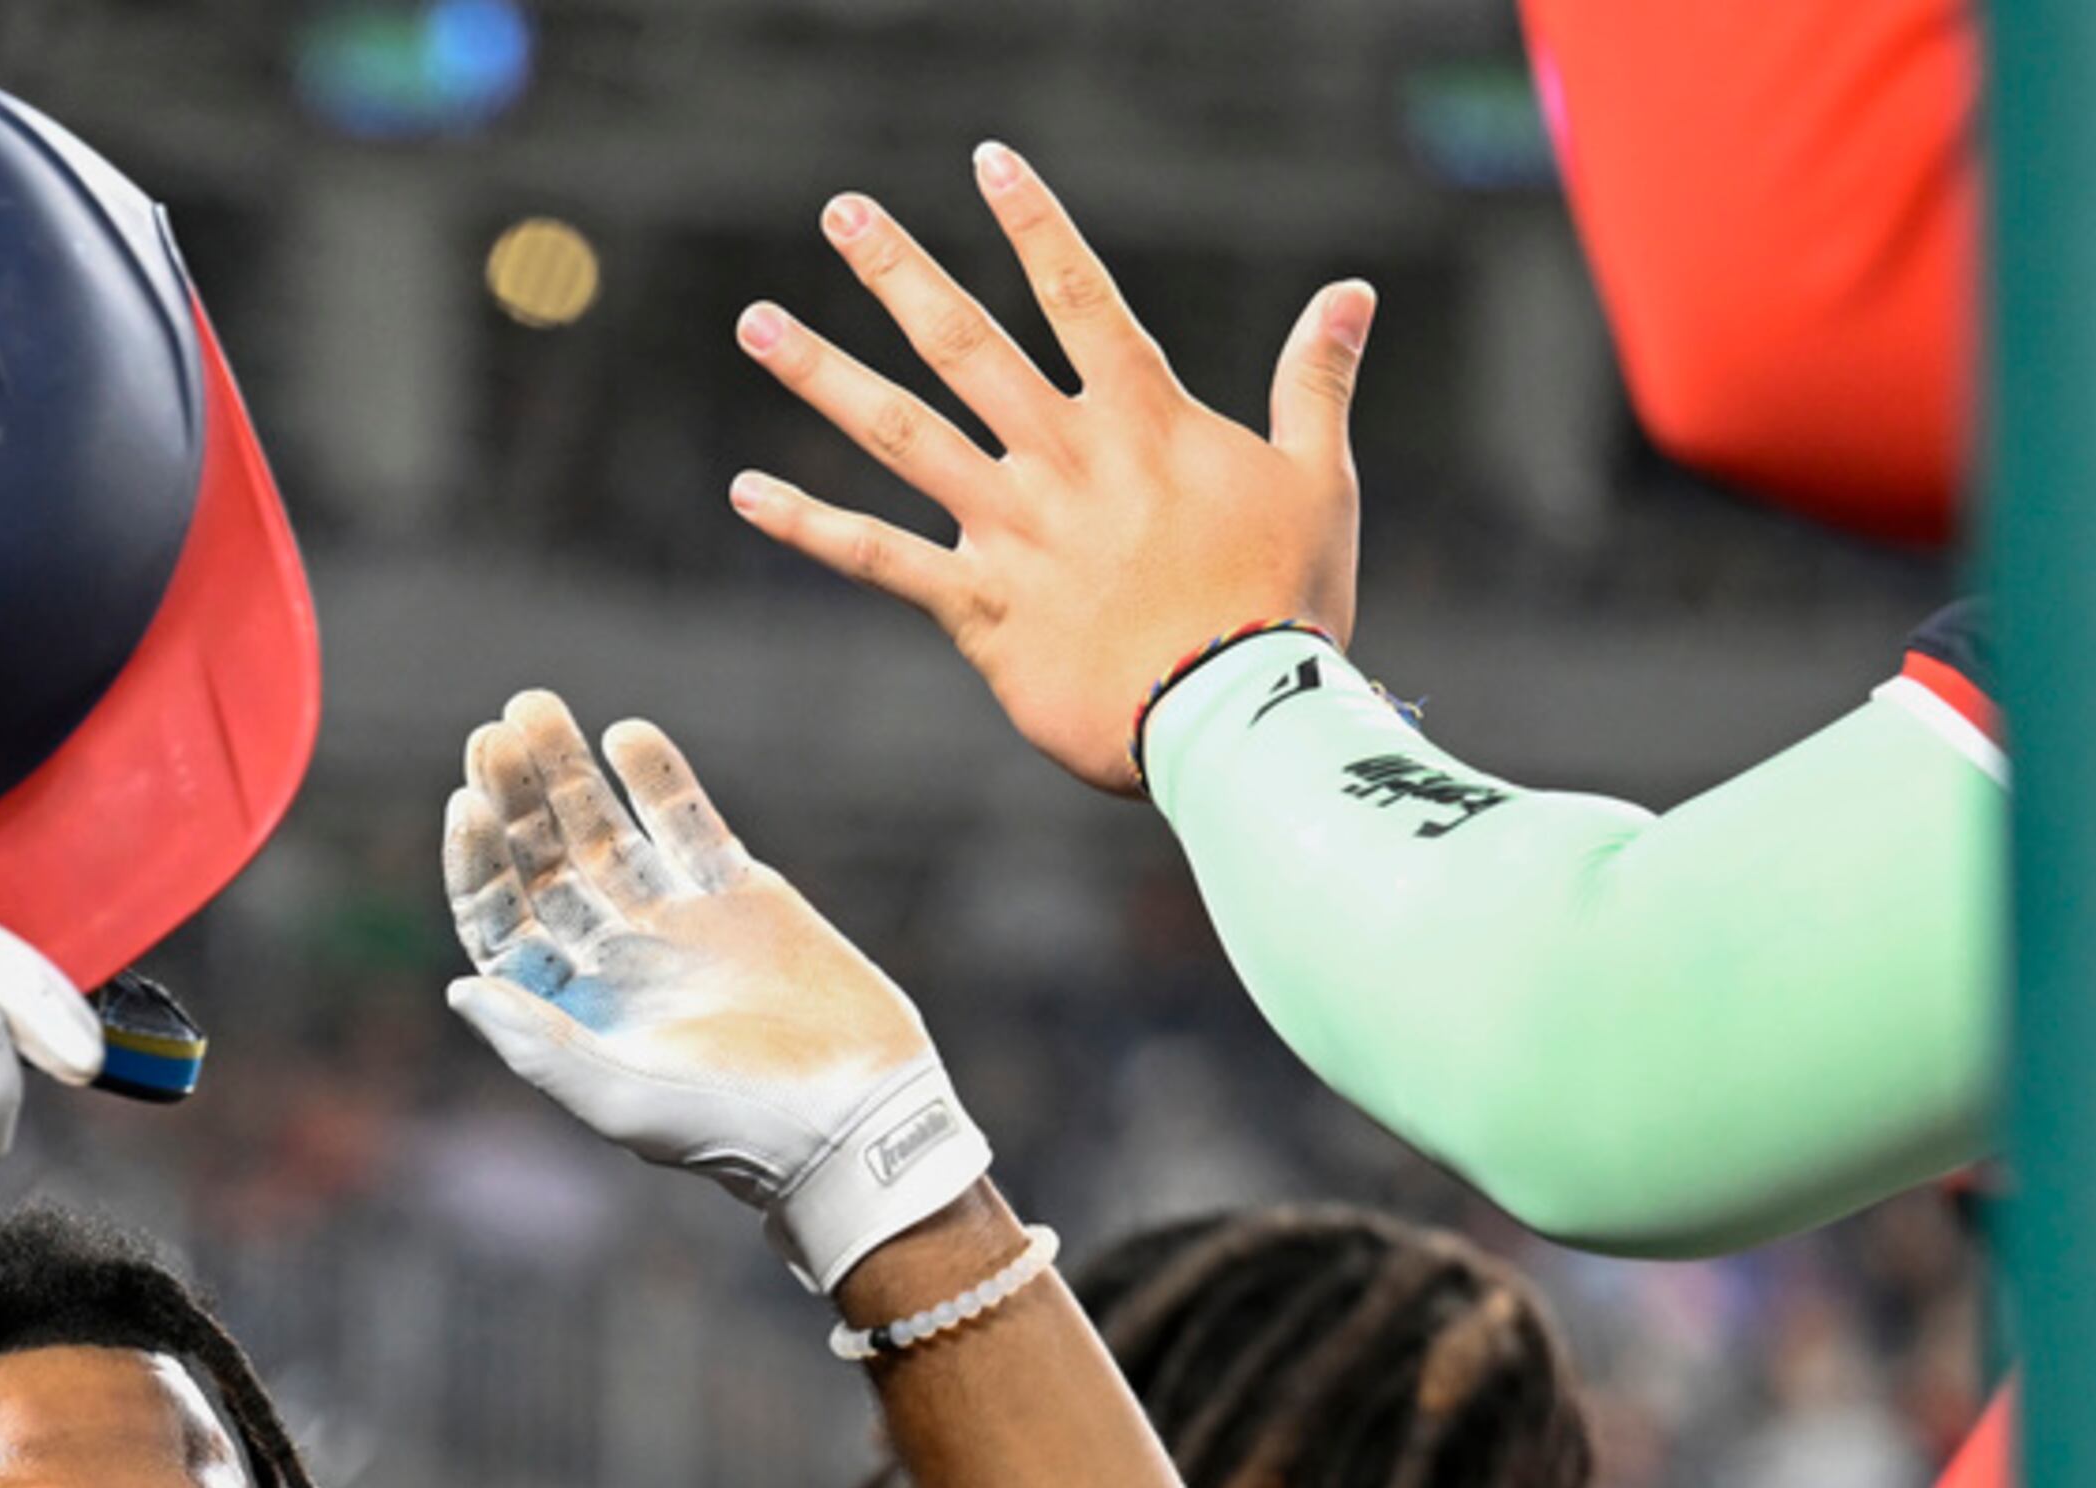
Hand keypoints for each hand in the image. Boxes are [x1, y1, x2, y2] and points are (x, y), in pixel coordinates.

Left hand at [442, 691, 989, 1293]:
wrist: (852, 1119)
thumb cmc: (730, 1127)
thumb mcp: (618, 1097)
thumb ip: (537, 1041)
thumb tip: (458, 986)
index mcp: (574, 1007)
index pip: (504, 921)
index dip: (480, 865)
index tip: (468, 806)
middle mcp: (616, 957)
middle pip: (547, 862)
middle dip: (516, 799)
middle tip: (493, 734)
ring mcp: (678, 920)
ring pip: (608, 830)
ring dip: (569, 772)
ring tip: (535, 708)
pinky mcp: (743, 894)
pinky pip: (689, 823)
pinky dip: (659, 780)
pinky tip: (627, 736)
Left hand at [729, 143, 1373, 795]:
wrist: (1234, 719)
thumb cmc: (1287, 607)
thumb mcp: (1320, 480)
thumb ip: (1316, 380)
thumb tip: (1350, 290)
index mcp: (1143, 421)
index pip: (1078, 295)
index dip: (1032, 222)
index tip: (985, 160)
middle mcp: (1062, 460)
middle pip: (964, 342)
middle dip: (897, 272)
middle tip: (839, 212)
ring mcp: (1011, 531)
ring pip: (901, 433)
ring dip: (823, 374)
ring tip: (757, 323)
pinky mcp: (978, 609)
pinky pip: (876, 557)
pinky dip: (808, 524)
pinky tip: (745, 491)